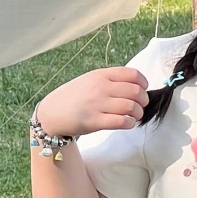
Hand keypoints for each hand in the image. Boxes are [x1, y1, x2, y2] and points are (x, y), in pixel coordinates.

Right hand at [35, 66, 149, 137]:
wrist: (52, 113)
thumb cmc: (74, 97)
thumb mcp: (90, 80)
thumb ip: (110, 80)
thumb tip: (135, 85)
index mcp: (101, 75)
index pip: (133, 74)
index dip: (143, 83)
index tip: (143, 90)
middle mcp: (100, 87)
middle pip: (136, 91)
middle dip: (143, 100)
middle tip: (140, 106)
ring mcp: (98, 104)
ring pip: (132, 107)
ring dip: (138, 113)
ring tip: (134, 116)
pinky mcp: (95, 121)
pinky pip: (122, 121)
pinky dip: (130, 123)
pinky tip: (127, 123)